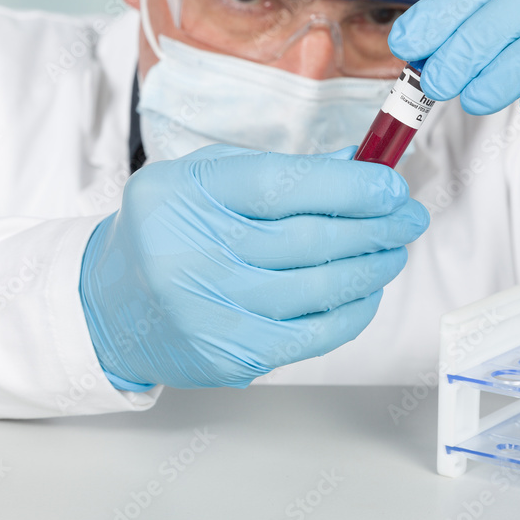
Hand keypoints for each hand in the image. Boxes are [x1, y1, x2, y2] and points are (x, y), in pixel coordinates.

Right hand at [79, 145, 428, 388]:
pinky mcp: (228, 354)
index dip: (347, 186)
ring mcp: (209, 311)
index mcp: (185, 195)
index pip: (281, 186)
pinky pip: (312, 334)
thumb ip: (276, 171)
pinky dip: (352, 311)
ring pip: (318, 288)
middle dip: (375, 225)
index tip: (390, 185)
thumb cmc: (169, 229)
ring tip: (395, 249)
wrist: (111, 304)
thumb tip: (356, 165)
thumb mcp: (204, 179)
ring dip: (371, 267)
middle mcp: (191, 254)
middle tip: (408, 217)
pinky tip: (368, 290)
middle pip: (309, 239)